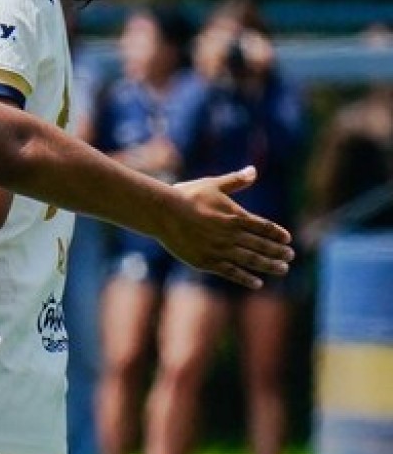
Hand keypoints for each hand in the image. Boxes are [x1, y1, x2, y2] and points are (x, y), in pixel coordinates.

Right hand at [160, 168, 293, 288]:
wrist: (163, 212)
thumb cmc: (186, 196)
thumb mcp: (213, 184)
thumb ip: (235, 181)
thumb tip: (254, 170)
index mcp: (235, 216)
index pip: (264, 227)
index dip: (277, 234)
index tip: (288, 239)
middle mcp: (231, 234)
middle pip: (261, 245)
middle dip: (278, 251)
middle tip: (290, 257)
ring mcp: (220, 249)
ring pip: (251, 260)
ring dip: (269, 266)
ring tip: (282, 270)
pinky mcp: (207, 262)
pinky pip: (231, 272)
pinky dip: (245, 278)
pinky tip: (257, 283)